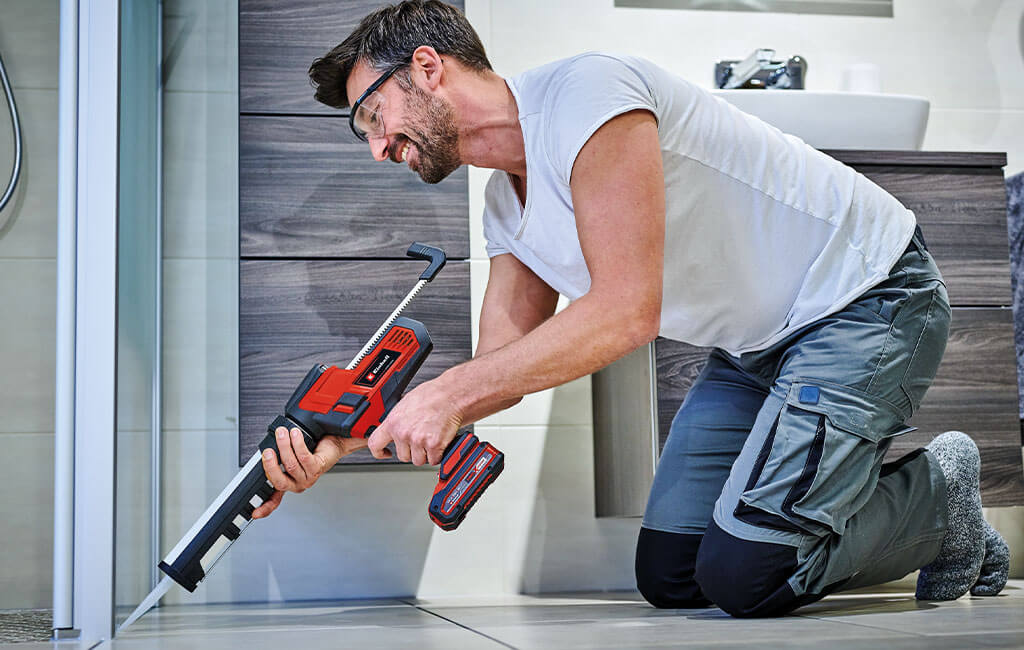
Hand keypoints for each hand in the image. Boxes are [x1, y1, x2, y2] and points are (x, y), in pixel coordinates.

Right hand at [252, 427, 367, 518]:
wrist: (332, 443)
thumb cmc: (311, 450)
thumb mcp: (290, 456)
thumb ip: (277, 459)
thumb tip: (265, 452)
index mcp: (288, 483)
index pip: (275, 500)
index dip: (265, 507)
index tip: (255, 513)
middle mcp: (298, 484)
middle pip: (279, 481)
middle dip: (270, 464)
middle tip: (267, 451)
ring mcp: (308, 478)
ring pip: (291, 465)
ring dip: (284, 446)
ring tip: (282, 433)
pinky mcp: (318, 468)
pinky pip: (304, 457)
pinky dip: (298, 444)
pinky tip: (295, 435)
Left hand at [367, 377, 462, 465]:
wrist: (451, 395)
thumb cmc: (432, 395)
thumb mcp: (406, 405)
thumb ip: (398, 420)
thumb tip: (395, 428)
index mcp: (393, 422)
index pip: (374, 444)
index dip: (379, 452)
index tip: (385, 453)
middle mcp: (403, 433)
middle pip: (403, 456)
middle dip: (412, 451)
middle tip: (422, 438)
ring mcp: (418, 440)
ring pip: (419, 460)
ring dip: (426, 453)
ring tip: (432, 436)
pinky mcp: (434, 446)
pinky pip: (434, 460)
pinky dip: (439, 454)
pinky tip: (440, 440)